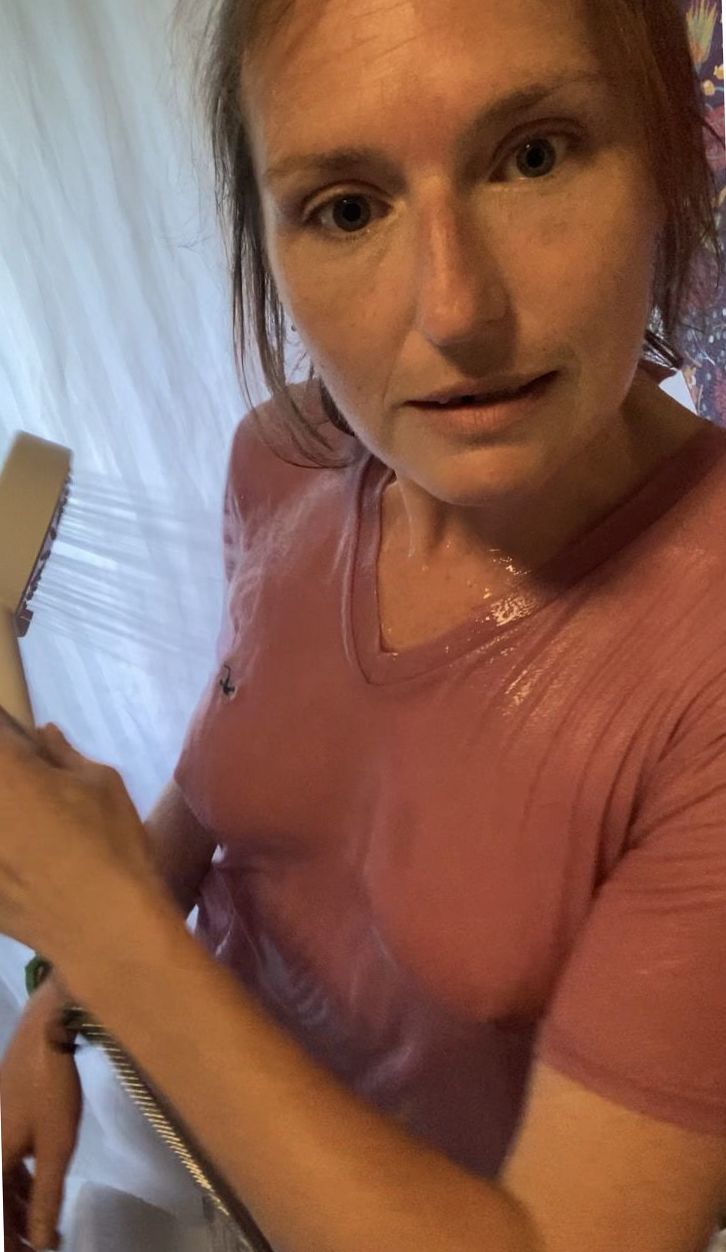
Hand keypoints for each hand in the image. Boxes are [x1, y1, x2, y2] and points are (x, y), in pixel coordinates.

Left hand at [0, 716, 157, 956]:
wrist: (105, 929)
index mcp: (5, 771)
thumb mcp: (102, 784)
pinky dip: (8, 859)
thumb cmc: (112, 845)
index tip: (22, 750)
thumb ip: (63, 755)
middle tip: (36, 798)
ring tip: (36, 836)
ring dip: (12, 823)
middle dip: (12, 783)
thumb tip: (43, 736)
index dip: (8, 739)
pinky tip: (28, 869)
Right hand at [1, 981, 82, 1251]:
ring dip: (20, 1206)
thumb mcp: (55, 1148)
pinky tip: (38, 1186)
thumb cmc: (50, 1089)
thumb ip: (46, 1196)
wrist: (45, 1031)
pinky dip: (22, 1180)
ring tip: (41, 1228)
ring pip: (3, 1180)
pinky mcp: (7, 1115)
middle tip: (38, 1246)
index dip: (13, 1241)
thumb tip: (44, 1241)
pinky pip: (9, 1160)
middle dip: (16, 1227)